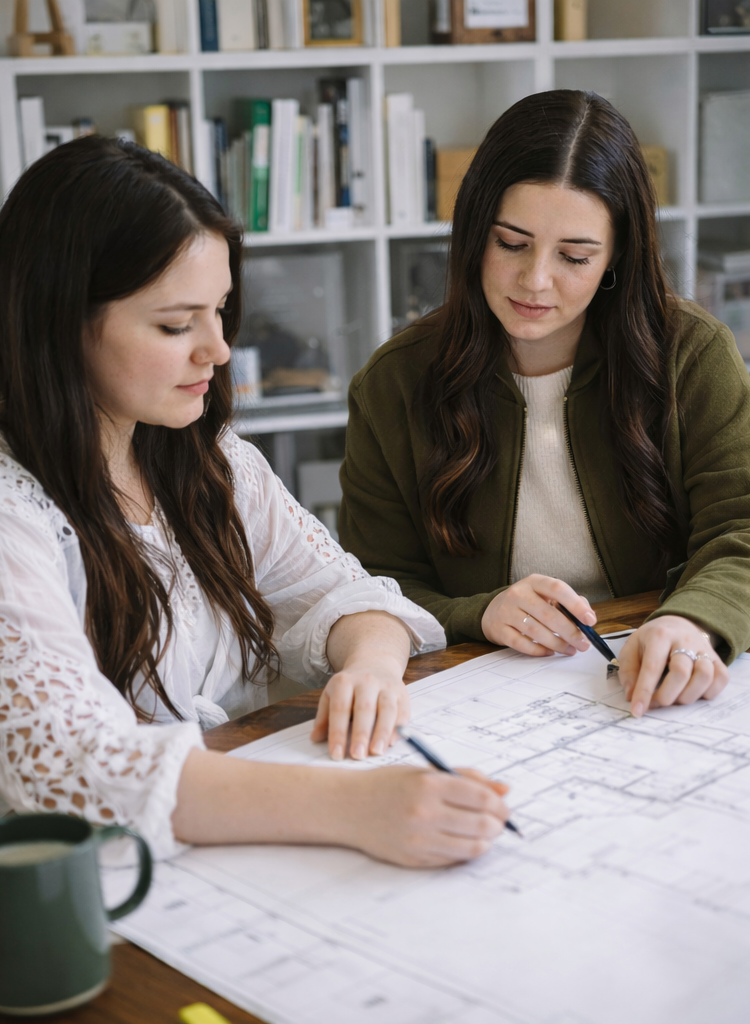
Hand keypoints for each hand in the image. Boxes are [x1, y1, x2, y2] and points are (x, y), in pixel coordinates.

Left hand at [310, 659, 409, 760]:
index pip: (340, 708)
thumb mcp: (332, 695)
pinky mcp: (402, 693)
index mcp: (345, 682)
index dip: (337, 732)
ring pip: (387, 709)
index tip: (336, 754)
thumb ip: (324, 717)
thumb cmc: (351, 687)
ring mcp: (387, 686)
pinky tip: (391, 743)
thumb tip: (315, 738)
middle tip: (357, 755)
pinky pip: (402, 712)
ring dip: (382, 732)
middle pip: (364, 708)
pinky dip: (398, 728)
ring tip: (376, 752)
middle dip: (361, 734)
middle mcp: (367, 681)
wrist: (375, 663)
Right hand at [340, 766, 510, 866]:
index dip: (499, 804)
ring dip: (486, 841)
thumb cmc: (388, 785)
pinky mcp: (414, 858)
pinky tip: (462, 841)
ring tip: (484, 833)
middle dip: (498, 825)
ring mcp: (419, 838)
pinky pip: (453, 859)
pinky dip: (465, 852)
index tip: (503, 806)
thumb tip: (505, 789)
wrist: (348, 807)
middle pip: (481, 825)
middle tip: (498, 822)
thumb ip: (466, 778)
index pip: (481, 798)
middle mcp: (425, 812)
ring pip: (472, 847)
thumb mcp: (425, 771)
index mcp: (429, 784)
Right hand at [481, 574, 595, 656]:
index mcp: (534, 582)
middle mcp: (518, 594)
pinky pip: (522, 644)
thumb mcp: (543, 595)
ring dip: (557, 643)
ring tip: (570, 649)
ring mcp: (507, 612)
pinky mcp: (499, 630)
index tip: (590, 620)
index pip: (557, 588)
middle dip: (570, 632)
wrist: (493, 611)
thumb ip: (566, 603)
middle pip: (548, 614)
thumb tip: (588, 616)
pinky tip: (550, 652)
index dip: (576, 605)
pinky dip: (539, 650)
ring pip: (536, 631)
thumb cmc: (526, 603)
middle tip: (583, 643)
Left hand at [618, 615, 728, 716]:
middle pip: (681, 672)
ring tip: (676, 698)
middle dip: (667, 696)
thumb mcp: (632, 648)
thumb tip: (631, 696)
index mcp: (659, 636)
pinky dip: (709, 692)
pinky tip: (694, 693)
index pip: (652, 667)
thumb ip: (629, 672)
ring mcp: (704, 649)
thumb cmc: (651, 641)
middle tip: (657, 703)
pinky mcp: (717, 658)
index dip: (644, 692)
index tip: (637, 711)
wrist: (677, 624)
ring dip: (688, 695)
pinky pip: (721, 678)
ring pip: (704, 675)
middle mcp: (684, 640)